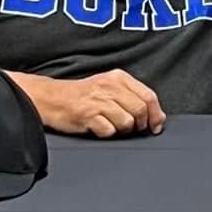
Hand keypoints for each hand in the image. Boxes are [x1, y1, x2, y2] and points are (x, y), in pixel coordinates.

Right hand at [41, 70, 164, 138]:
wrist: (52, 98)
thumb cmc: (83, 95)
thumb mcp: (110, 87)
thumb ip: (135, 98)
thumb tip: (159, 118)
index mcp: (119, 78)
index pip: (149, 96)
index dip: (156, 114)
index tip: (155, 125)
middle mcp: (110, 87)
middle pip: (140, 110)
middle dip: (140, 124)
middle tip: (131, 128)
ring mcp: (98, 101)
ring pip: (127, 122)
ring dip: (123, 130)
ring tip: (112, 125)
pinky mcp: (88, 116)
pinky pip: (110, 131)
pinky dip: (107, 133)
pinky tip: (99, 127)